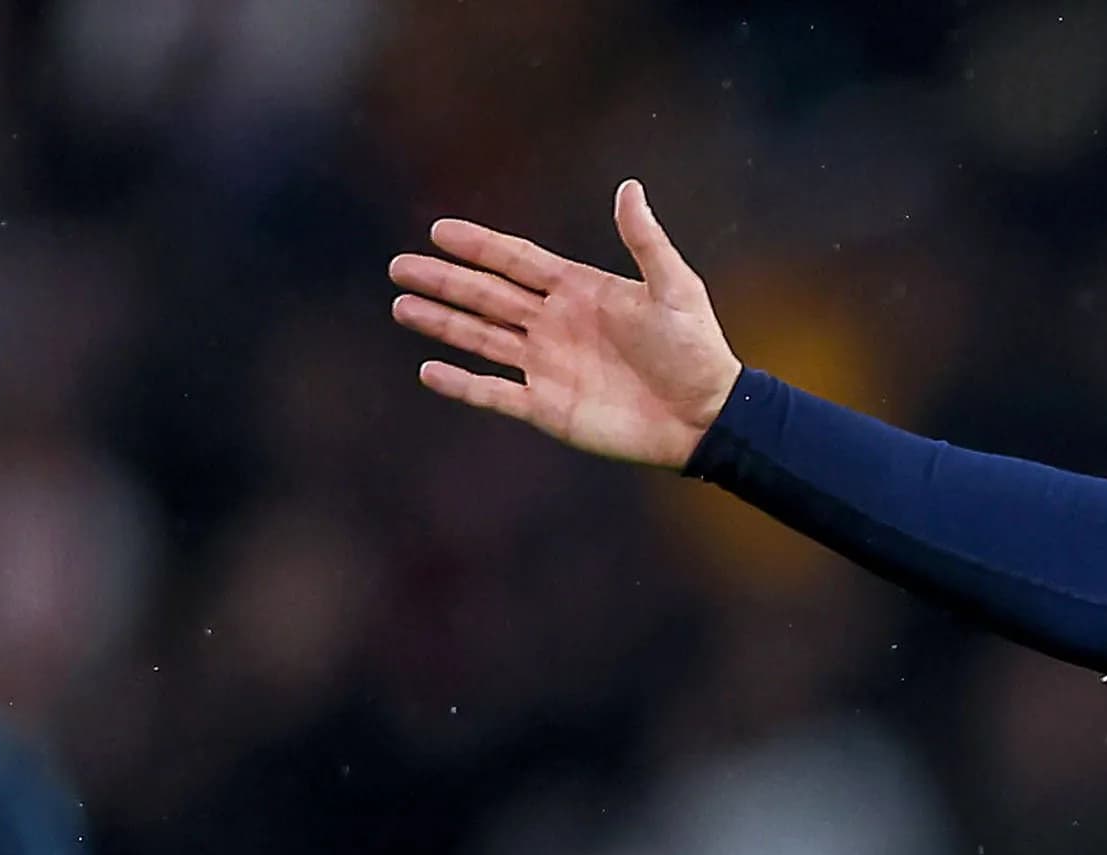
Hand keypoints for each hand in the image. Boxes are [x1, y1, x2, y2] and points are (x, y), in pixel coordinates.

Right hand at [390, 180, 742, 468]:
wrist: (707, 416)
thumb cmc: (697, 350)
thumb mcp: (675, 288)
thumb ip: (646, 241)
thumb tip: (629, 187)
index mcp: (579, 291)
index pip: (517, 260)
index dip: (479, 245)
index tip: (439, 231)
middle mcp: (555, 324)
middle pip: (486, 296)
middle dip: (443, 281)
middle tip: (399, 267)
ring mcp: (548, 366)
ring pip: (481, 339)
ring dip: (442, 324)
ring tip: (402, 306)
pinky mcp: (548, 407)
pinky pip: (495, 394)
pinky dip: (462, 384)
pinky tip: (430, 370)